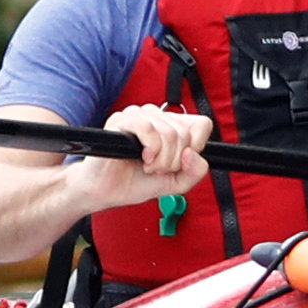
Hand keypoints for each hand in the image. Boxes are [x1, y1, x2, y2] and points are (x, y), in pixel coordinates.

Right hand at [69, 104, 213, 212]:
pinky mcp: (121, 120)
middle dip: (173, 162)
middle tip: (156, 169)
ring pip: (169, 132)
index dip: (196, 147)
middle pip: (185, 134)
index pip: (202, 124)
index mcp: (171, 126)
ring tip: (147, 166)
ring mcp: (139, 116)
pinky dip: (149, 148)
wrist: (105, 192)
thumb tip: (193, 155)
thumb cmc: (135, 182)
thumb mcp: (174, 184)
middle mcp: (156, 117)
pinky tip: (142, 158)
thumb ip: (194, 174)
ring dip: (160, 159)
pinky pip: (147, 128)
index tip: (179, 162)